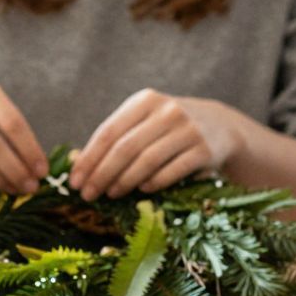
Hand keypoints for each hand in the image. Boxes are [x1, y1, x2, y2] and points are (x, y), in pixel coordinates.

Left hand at [71, 90, 244, 200]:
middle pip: (125, 148)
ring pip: (147, 160)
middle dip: (102, 174)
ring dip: (125, 181)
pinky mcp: (204, 150)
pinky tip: (141, 191)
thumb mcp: (146, 121)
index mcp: (145, 100)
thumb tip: (78, 164)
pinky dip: (154, 183)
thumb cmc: (170, 128)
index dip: (89, 158)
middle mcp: (167, 111)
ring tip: (111, 194)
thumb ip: (117, 137)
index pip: (109, 132)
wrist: (221, 126)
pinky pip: (173, 170)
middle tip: (88, 195)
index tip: (75, 181)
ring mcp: (188, 130)